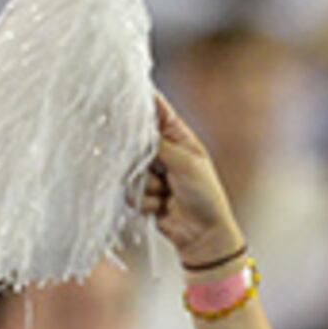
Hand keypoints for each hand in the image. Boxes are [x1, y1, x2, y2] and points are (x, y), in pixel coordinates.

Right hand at [141, 97, 248, 273]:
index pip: (156, 111)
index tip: (122, 94)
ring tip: (166, 192)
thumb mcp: (186, 163)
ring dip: (148, 184)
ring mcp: (150, 171)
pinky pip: (129, 191)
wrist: (203, 234)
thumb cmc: (205, 195)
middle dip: (140, 156)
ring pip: (130, 168)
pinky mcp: (141, 192)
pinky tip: (162, 206)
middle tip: (154, 168)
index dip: (140, 102)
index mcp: (178, 137)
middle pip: (134, 140)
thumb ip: (159, 144)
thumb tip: (135, 127)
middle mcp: (162, 151)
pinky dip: (146, 200)